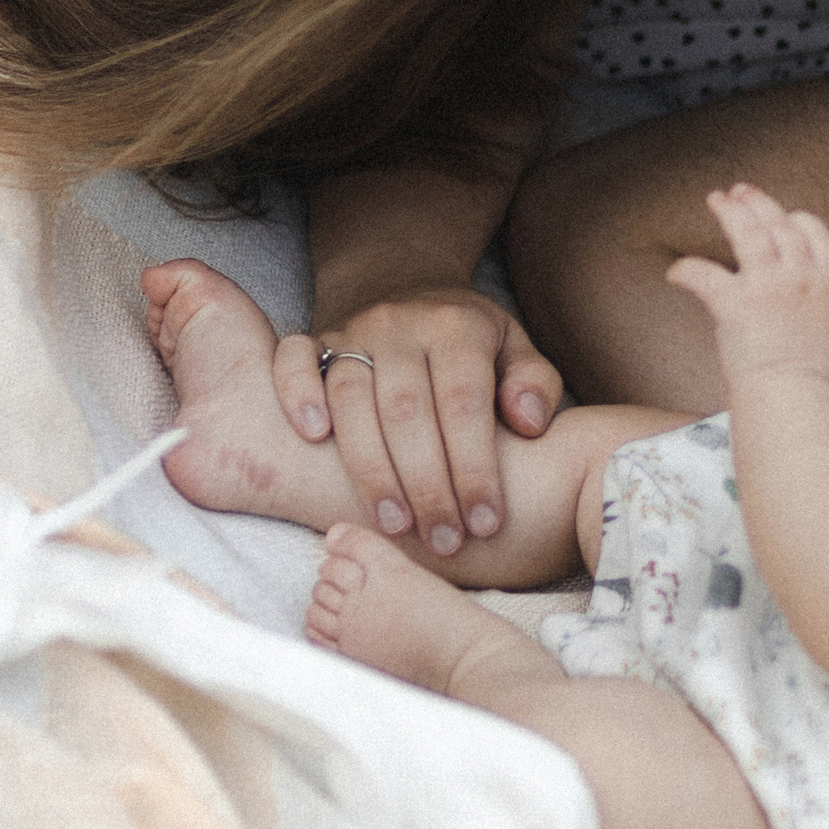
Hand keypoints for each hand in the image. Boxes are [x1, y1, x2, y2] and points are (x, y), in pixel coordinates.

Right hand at [272, 285, 560, 552]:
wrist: (408, 286)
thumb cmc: (470, 342)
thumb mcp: (516, 351)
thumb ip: (534, 384)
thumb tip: (529, 423)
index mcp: (457, 325)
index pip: (464, 403)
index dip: (475, 467)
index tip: (486, 523)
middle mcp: (400, 323)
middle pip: (407, 410)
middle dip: (427, 485)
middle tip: (443, 541)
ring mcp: (353, 330)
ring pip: (351, 398)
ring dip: (370, 468)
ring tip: (393, 526)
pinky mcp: (316, 338)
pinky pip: (294, 358)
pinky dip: (298, 394)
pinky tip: (314, 439)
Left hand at [666, 182, 828, 386]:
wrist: (795, 399)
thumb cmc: (813, 383)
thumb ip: (823, 315)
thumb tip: (817, 317)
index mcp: (825, 288)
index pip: (820, 238)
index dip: (803, 222)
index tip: (790, 216)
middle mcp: (799, 279)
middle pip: (781, 226)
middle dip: (760, 204)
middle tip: (742, 190)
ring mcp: (768, 288)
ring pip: (750, 234)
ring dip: (732, 212)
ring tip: (717, 198)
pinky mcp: (735, 304)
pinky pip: (705, 276)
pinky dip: (687, 271)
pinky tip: (674, 273)